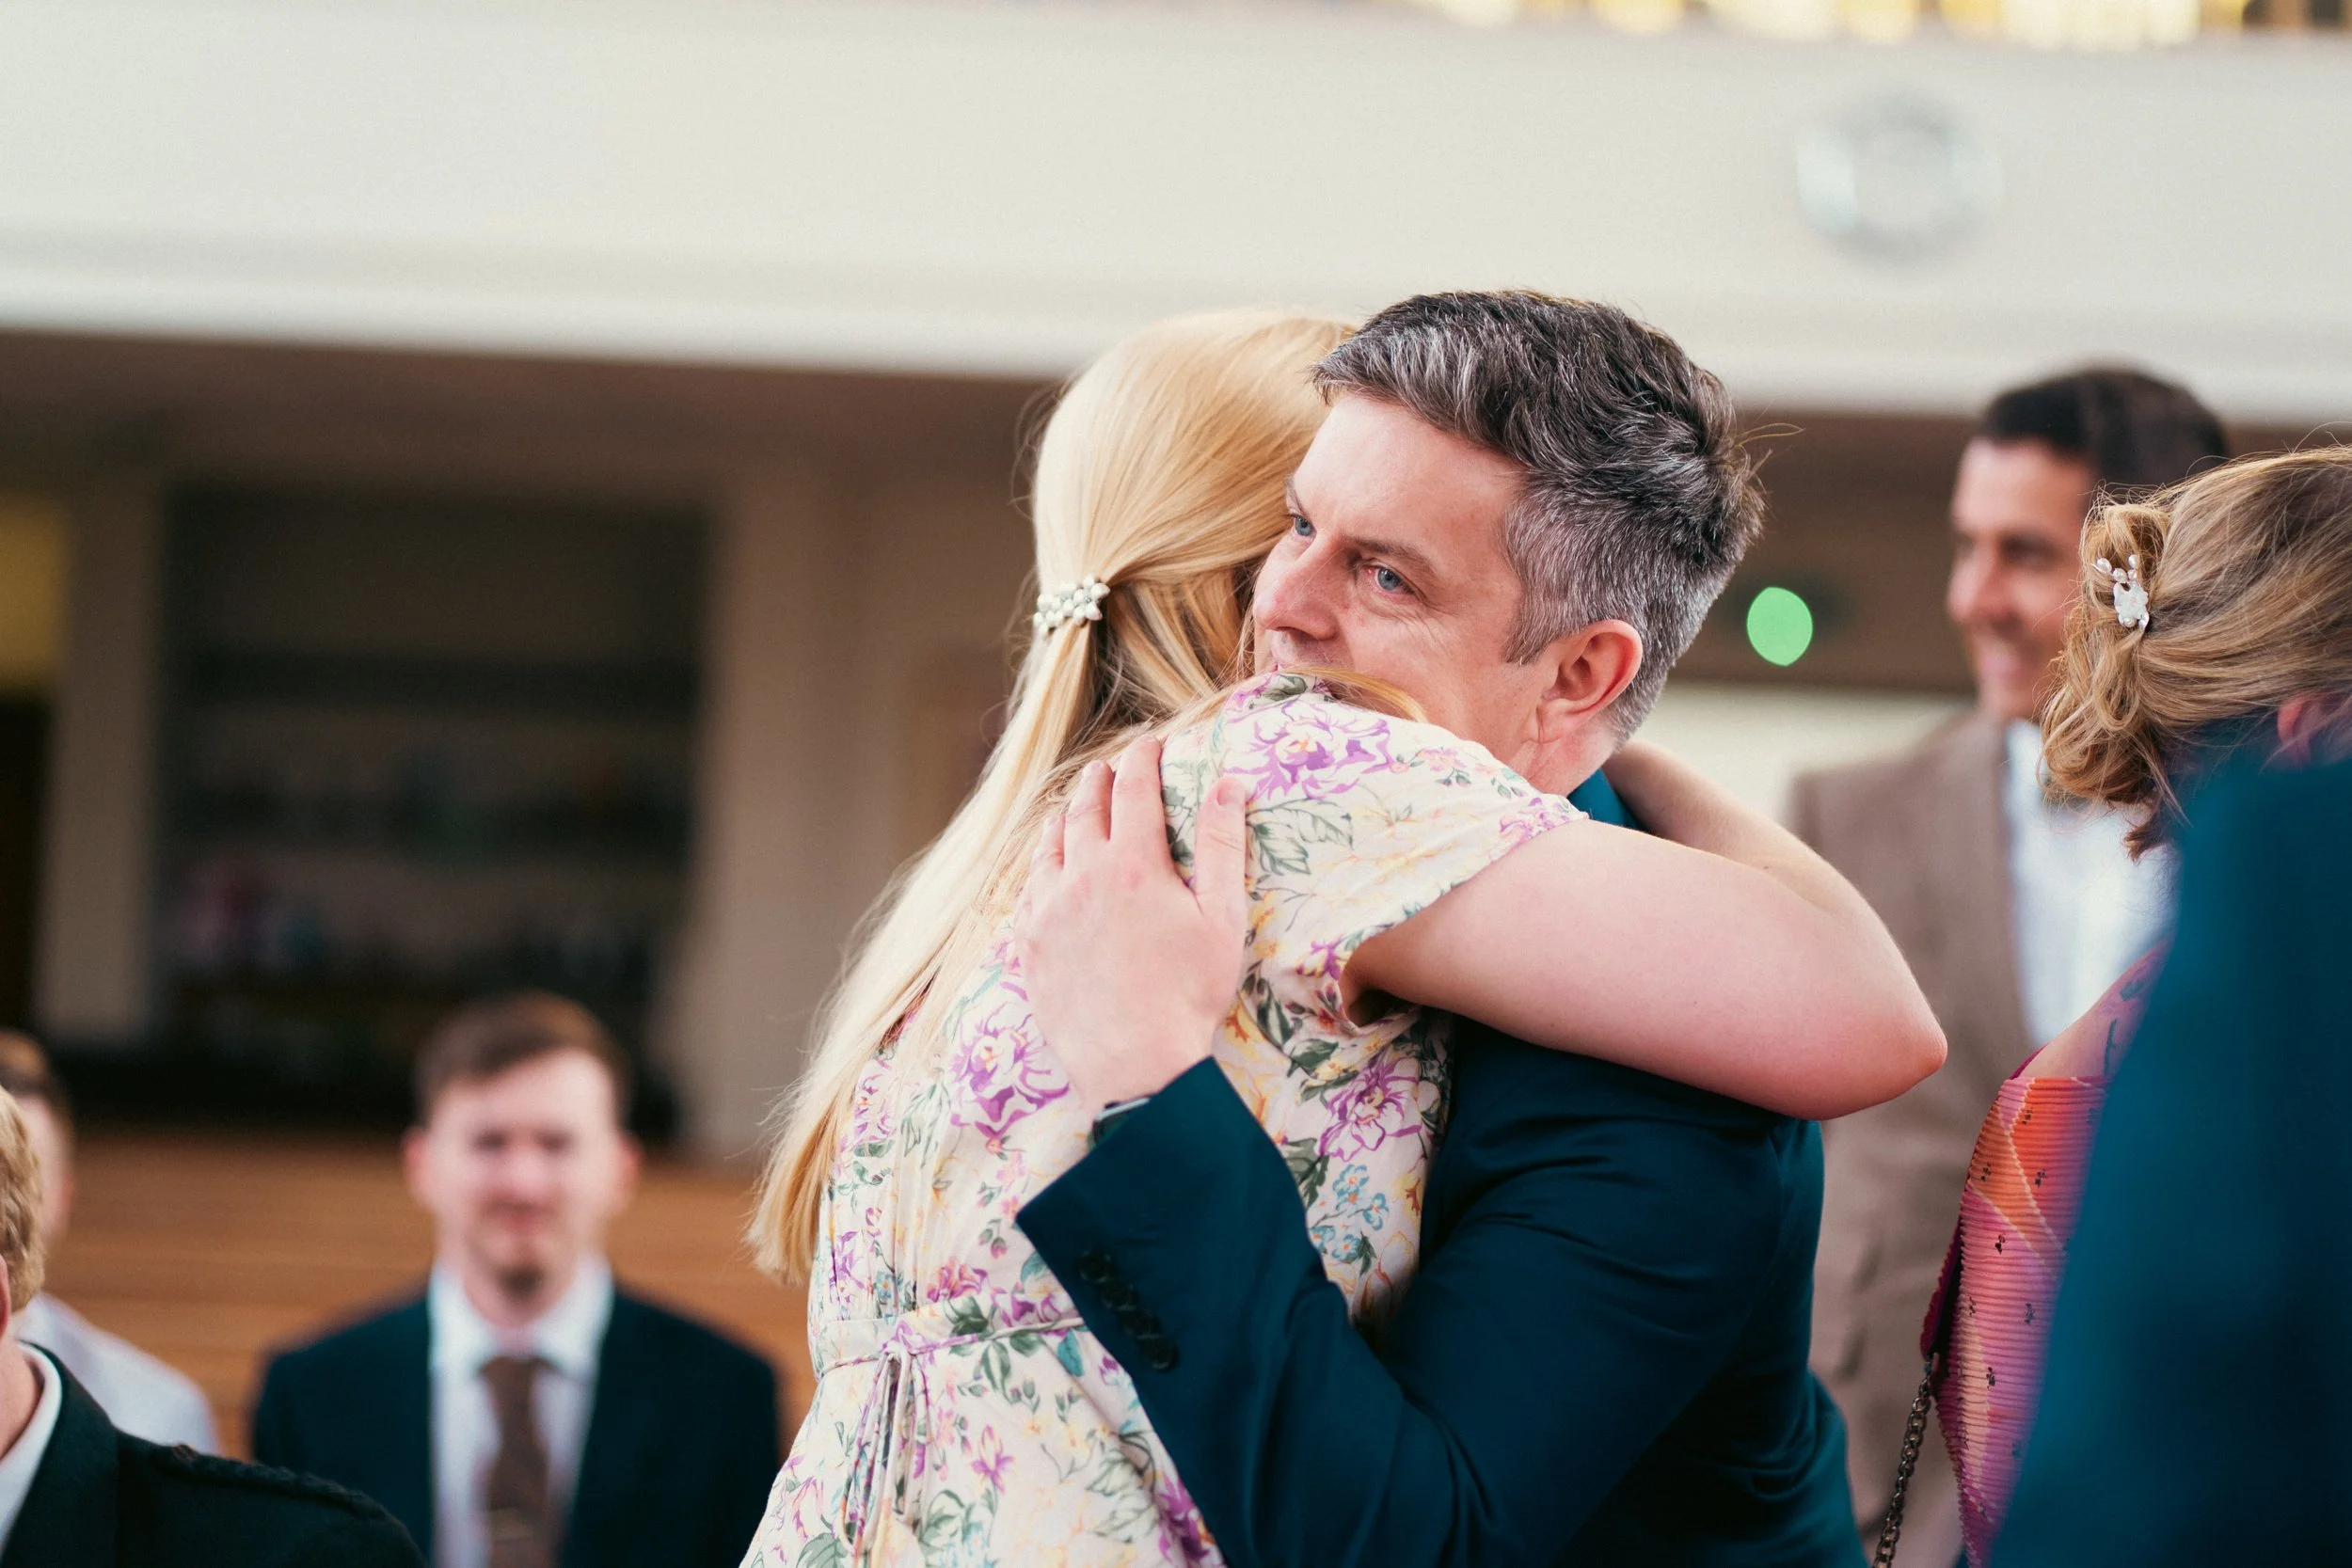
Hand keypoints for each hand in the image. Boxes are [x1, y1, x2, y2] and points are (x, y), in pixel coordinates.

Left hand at [1015, 735, 1251, 1110]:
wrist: (1133, 1062)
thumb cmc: (1187, 994)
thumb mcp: (1222, 919)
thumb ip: (1222, 846)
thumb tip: (1228, 785)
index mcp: (1134, 865)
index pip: (1134, 791)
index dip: (1143, 761)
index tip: (1150, 745)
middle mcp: (1082, 877)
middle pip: (1086, 811)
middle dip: (1098, 782)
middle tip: (1107, 767)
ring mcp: (1048, 911)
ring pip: (1049, 848)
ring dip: (1063, 820)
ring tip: (1070, 809)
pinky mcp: (1030, 945)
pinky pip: (1026, 891)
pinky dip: (1037, 868)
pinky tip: (1044, 871)